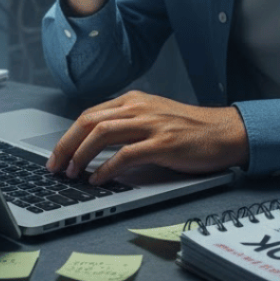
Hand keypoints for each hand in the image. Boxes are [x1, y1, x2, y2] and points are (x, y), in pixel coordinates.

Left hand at [45, 91, 248, 183]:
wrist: (224, 132)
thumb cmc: (190, 129)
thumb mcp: (154, 117)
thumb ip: (128, 124)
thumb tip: (95, 146)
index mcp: (134, 100)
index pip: (90, 114)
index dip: (68, 136)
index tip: (57, 154)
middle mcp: (139, 108)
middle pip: (89, 122)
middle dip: (66, 145)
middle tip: (55, 166)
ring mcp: (151, 124)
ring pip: (102, 134)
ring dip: (80, 156)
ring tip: (72, 173)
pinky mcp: (162, 144)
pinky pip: (125, 155)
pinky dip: (106, 168)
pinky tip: (98, 180)